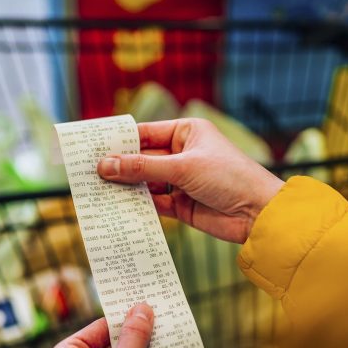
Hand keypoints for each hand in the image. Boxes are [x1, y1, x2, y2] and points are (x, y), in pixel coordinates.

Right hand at [97, 118, 284, 243]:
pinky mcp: (181, 205)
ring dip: (126, 187)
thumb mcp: (182, 168)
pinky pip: (153, 203)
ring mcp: (181, 181)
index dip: (119, 141)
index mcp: (186, 133)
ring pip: (145, 182)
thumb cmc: (229, 177)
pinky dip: (138, 206)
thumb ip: (142, 168)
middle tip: (88, 173)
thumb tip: (105, 166)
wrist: (258, 214)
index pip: (144, 134)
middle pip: (141, 159)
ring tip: (98, 192)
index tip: (92, 148)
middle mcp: (182, 154)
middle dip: (118, 167)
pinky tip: (119, 208)